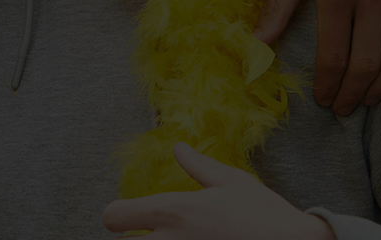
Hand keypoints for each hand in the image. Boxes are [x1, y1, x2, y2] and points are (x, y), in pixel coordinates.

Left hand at [102, 142, 334, 239]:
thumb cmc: (266, 217)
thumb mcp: (233, 183)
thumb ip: (199, 167)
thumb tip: (180, 149)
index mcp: (174, 211)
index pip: (114, 216)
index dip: (118, 216)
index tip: (128, 217)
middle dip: (131, 239)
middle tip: (147, 234)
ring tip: (174, 239)